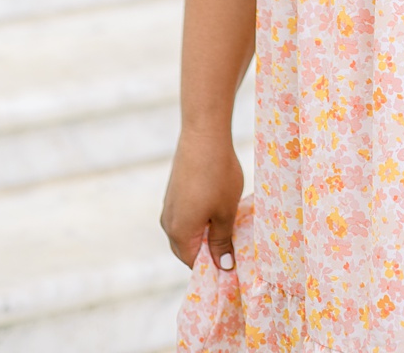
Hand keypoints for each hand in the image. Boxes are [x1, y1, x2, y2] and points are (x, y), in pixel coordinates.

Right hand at [160, 130, 243, 271]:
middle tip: (235, 249)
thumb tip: (223, 267)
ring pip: (187, 232)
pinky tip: (219, 209)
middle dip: (209, 252)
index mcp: (179, 234)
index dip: (214, 267)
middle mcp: (168, 224)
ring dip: (206, 234)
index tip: (234, 266)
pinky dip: (201, 219)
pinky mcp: (174, 194)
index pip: (193, 263)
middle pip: (188, 249)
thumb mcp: (225, 212)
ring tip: (230, 227)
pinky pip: (186, 216)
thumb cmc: (218, 177)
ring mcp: (169, 208)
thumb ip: (222, 241)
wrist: (203, 137)